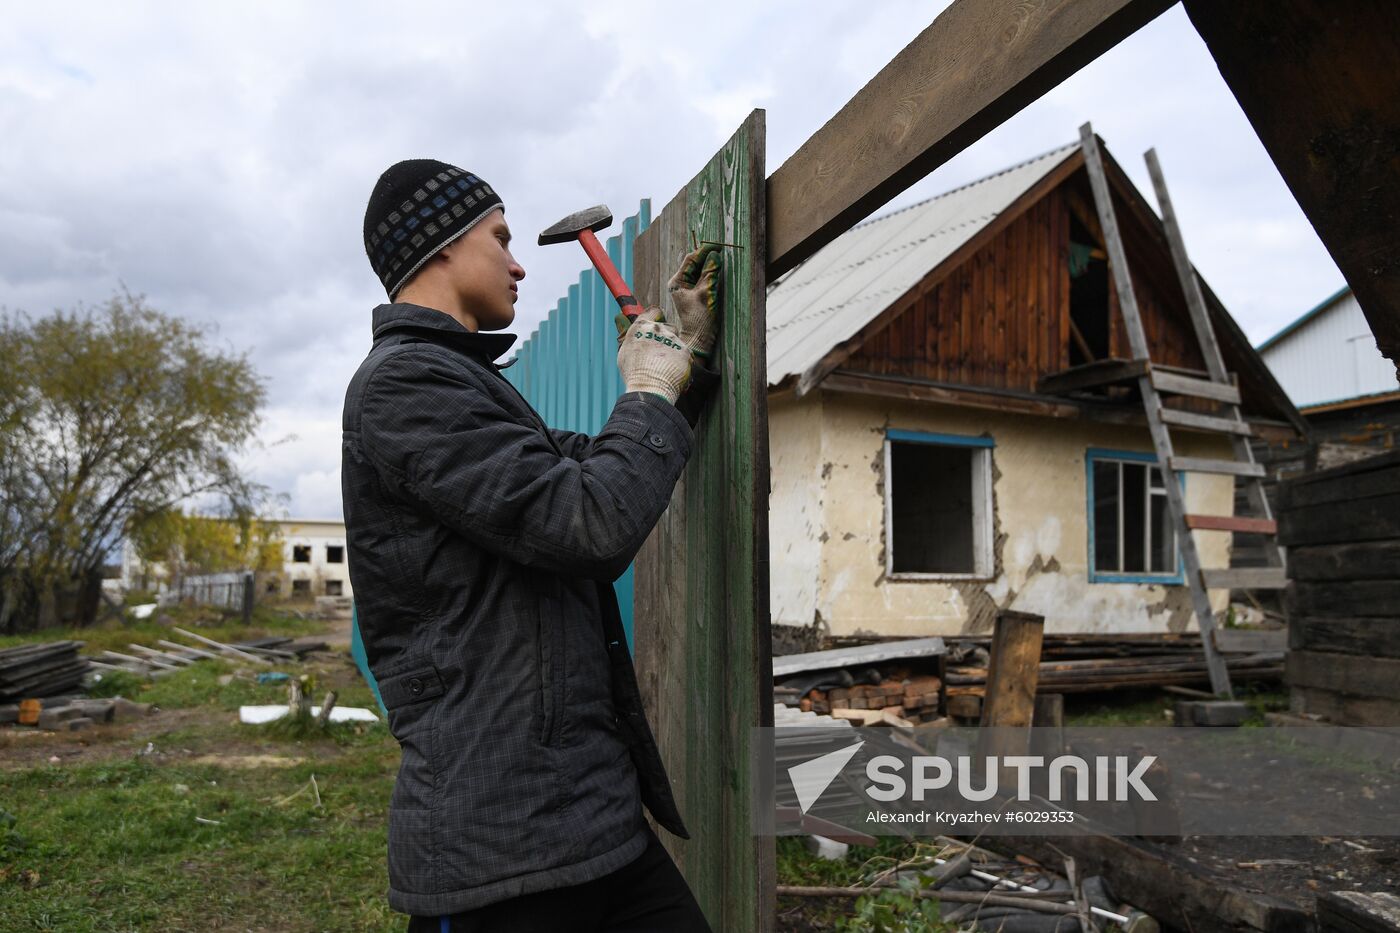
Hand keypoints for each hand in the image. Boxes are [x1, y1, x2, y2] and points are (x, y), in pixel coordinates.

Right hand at [616, 308, 691, 403]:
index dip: (656, 316)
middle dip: (666, 336)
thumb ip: (631, 337)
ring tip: (665, 366)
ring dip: (673, 350)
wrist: (650, 389)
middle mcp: (658, 329)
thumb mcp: (624, 352)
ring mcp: (673, 339)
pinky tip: (673, 371)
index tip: (656, 322)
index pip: (654, 311)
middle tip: (659, 353)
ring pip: (677, 341)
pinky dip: (681, 361)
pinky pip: (685, 353)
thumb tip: (629, 327)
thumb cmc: (634, 373)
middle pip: (668, 326)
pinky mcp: (685, 350)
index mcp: (642, 326)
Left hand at [667, 244, 722, 359]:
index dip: (704, 251)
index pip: (690, 259)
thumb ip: (710, 272)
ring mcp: (687, 289)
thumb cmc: (700, 318)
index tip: (717, 246)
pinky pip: (703, 279)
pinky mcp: (695, 295)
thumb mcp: (706, 293)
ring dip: (710, 265)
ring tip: (722, 259)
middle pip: (694, 264)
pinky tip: (719, 271)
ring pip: (699, 271)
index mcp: (677, 281)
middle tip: (722, 250)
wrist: (700, 338)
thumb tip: (715, 255)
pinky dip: (711, 274)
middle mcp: (680, 283)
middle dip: (707, 257)